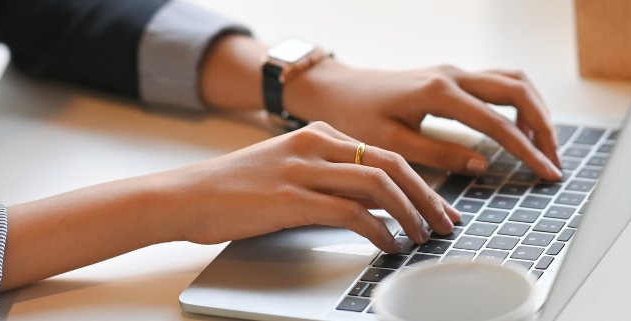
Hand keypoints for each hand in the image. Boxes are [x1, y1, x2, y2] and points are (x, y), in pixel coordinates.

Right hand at [2, 122, 458, 289]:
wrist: (185, 196)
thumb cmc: (233, 189)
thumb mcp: (286, 170)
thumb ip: (327, 177)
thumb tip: (371, 202)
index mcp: (317, 134)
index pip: (383, 152)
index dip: (418, 181)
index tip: (437, 205)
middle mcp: (315, 144)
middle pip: (391, 163)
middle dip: (426, 196)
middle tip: (445, 222)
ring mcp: (304, 169)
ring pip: (378, 183)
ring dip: (409, 212)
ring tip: (422, 237)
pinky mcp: (292, 198)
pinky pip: (351, 211)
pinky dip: (378, 229)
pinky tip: (387, 245)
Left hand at [284, 61, 562, 179]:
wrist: (338, 90)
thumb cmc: (356, 116)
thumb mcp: (392, 143)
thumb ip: (439, 154)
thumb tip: (482, 165)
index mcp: (438, 93)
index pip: (497, 123)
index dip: (527, 150)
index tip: (546, 172)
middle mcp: (452, 75)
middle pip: (517, 91)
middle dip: (543, 126)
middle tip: (553, 161)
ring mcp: (453, 71)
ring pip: (512, 81)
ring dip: (534, 110)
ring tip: (542, 146)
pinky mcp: (451, 75)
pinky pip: (497, 81)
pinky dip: (516, 102)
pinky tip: (516, 127)